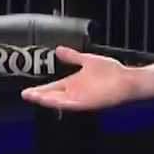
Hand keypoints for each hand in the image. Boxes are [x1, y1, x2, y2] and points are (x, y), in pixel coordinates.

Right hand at [19, 47, 140, 110]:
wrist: (127, 79)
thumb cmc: (111, 71)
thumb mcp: (87, 60)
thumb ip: (73, 57)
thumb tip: (58, 49)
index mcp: (72, 83)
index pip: (52, 87)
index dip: (40, 89)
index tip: (27, 90)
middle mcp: (74, 93)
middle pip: (52, 96)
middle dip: (39, 96)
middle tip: (25, 94)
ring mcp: (80, 99)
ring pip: (59, 101)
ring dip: (47, 100)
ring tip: (34, 97)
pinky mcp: (88, 103)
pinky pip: (72, 104)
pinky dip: (61, 103)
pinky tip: (52, 101)